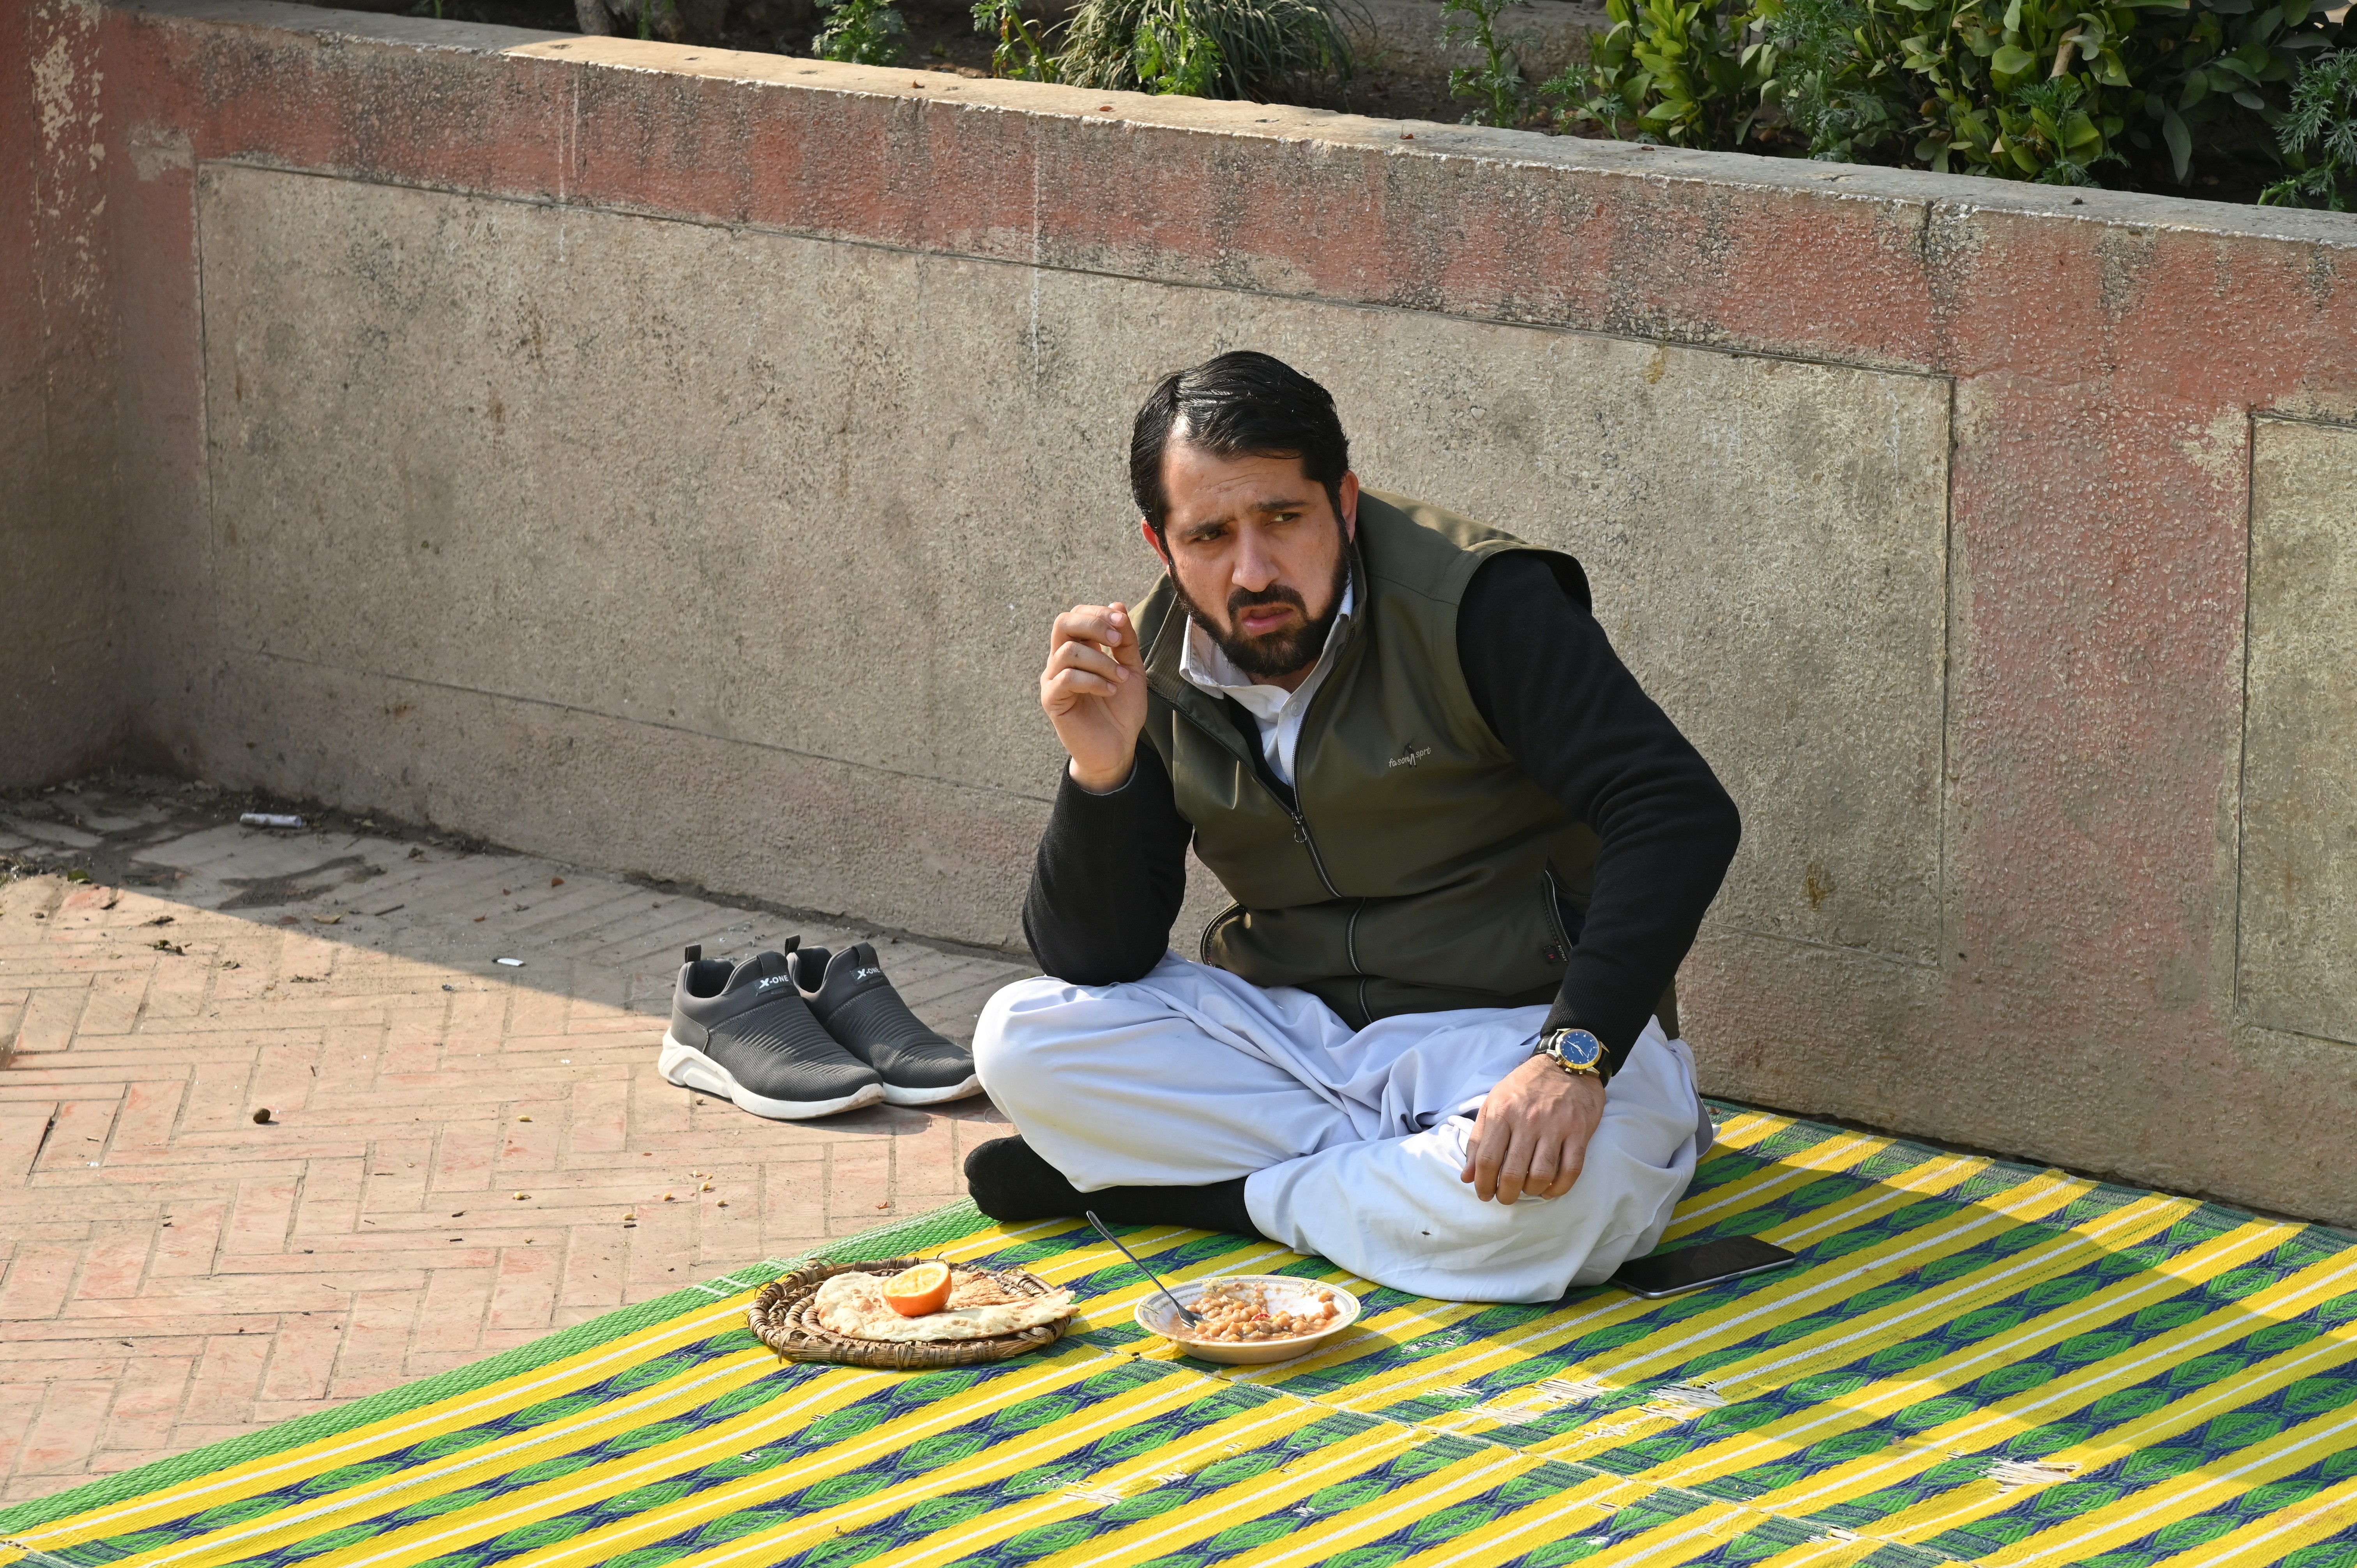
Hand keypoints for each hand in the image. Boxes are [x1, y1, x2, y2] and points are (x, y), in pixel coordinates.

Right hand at [1041, 602, 1148, 791]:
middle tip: (1118, 641)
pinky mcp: (1052, 700)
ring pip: (1068, 651)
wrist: (1117, 748)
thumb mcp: (1132, 669)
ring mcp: (1053, 679)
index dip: (1098, 613)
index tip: (1122, 622)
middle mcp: (1061, 660)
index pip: (1077, 615)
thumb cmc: (1122, 710)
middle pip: (1063, 623)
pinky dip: (1093, 680)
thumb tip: (1117, 606)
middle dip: (1093, 625)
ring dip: (1101, 661)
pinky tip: (1110, 690)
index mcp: (1080, 650)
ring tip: (1121, 678)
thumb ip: (1126, 640)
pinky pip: (1066, 678)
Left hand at [1461, 1056, 1604, 1204]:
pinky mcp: (1579, 1131)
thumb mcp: (1493, 1103)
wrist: (1566, 1063)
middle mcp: (1528, 1120)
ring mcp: (1556, 1126)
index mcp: (1502, 1112)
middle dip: (1506, 1194)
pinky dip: (1559, 1188)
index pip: (1487, 1159)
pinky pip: (1571, 1170)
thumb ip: (1478, 1140)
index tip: (1484, 1193)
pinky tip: (1550, 1190)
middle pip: (1513, 1172)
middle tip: (1505, 1198)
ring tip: (1527, 1191)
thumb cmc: (1525, 1086)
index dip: (1483, 1184)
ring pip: (1541, 1175)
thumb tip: (1468, 1176)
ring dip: (1532, 1192)